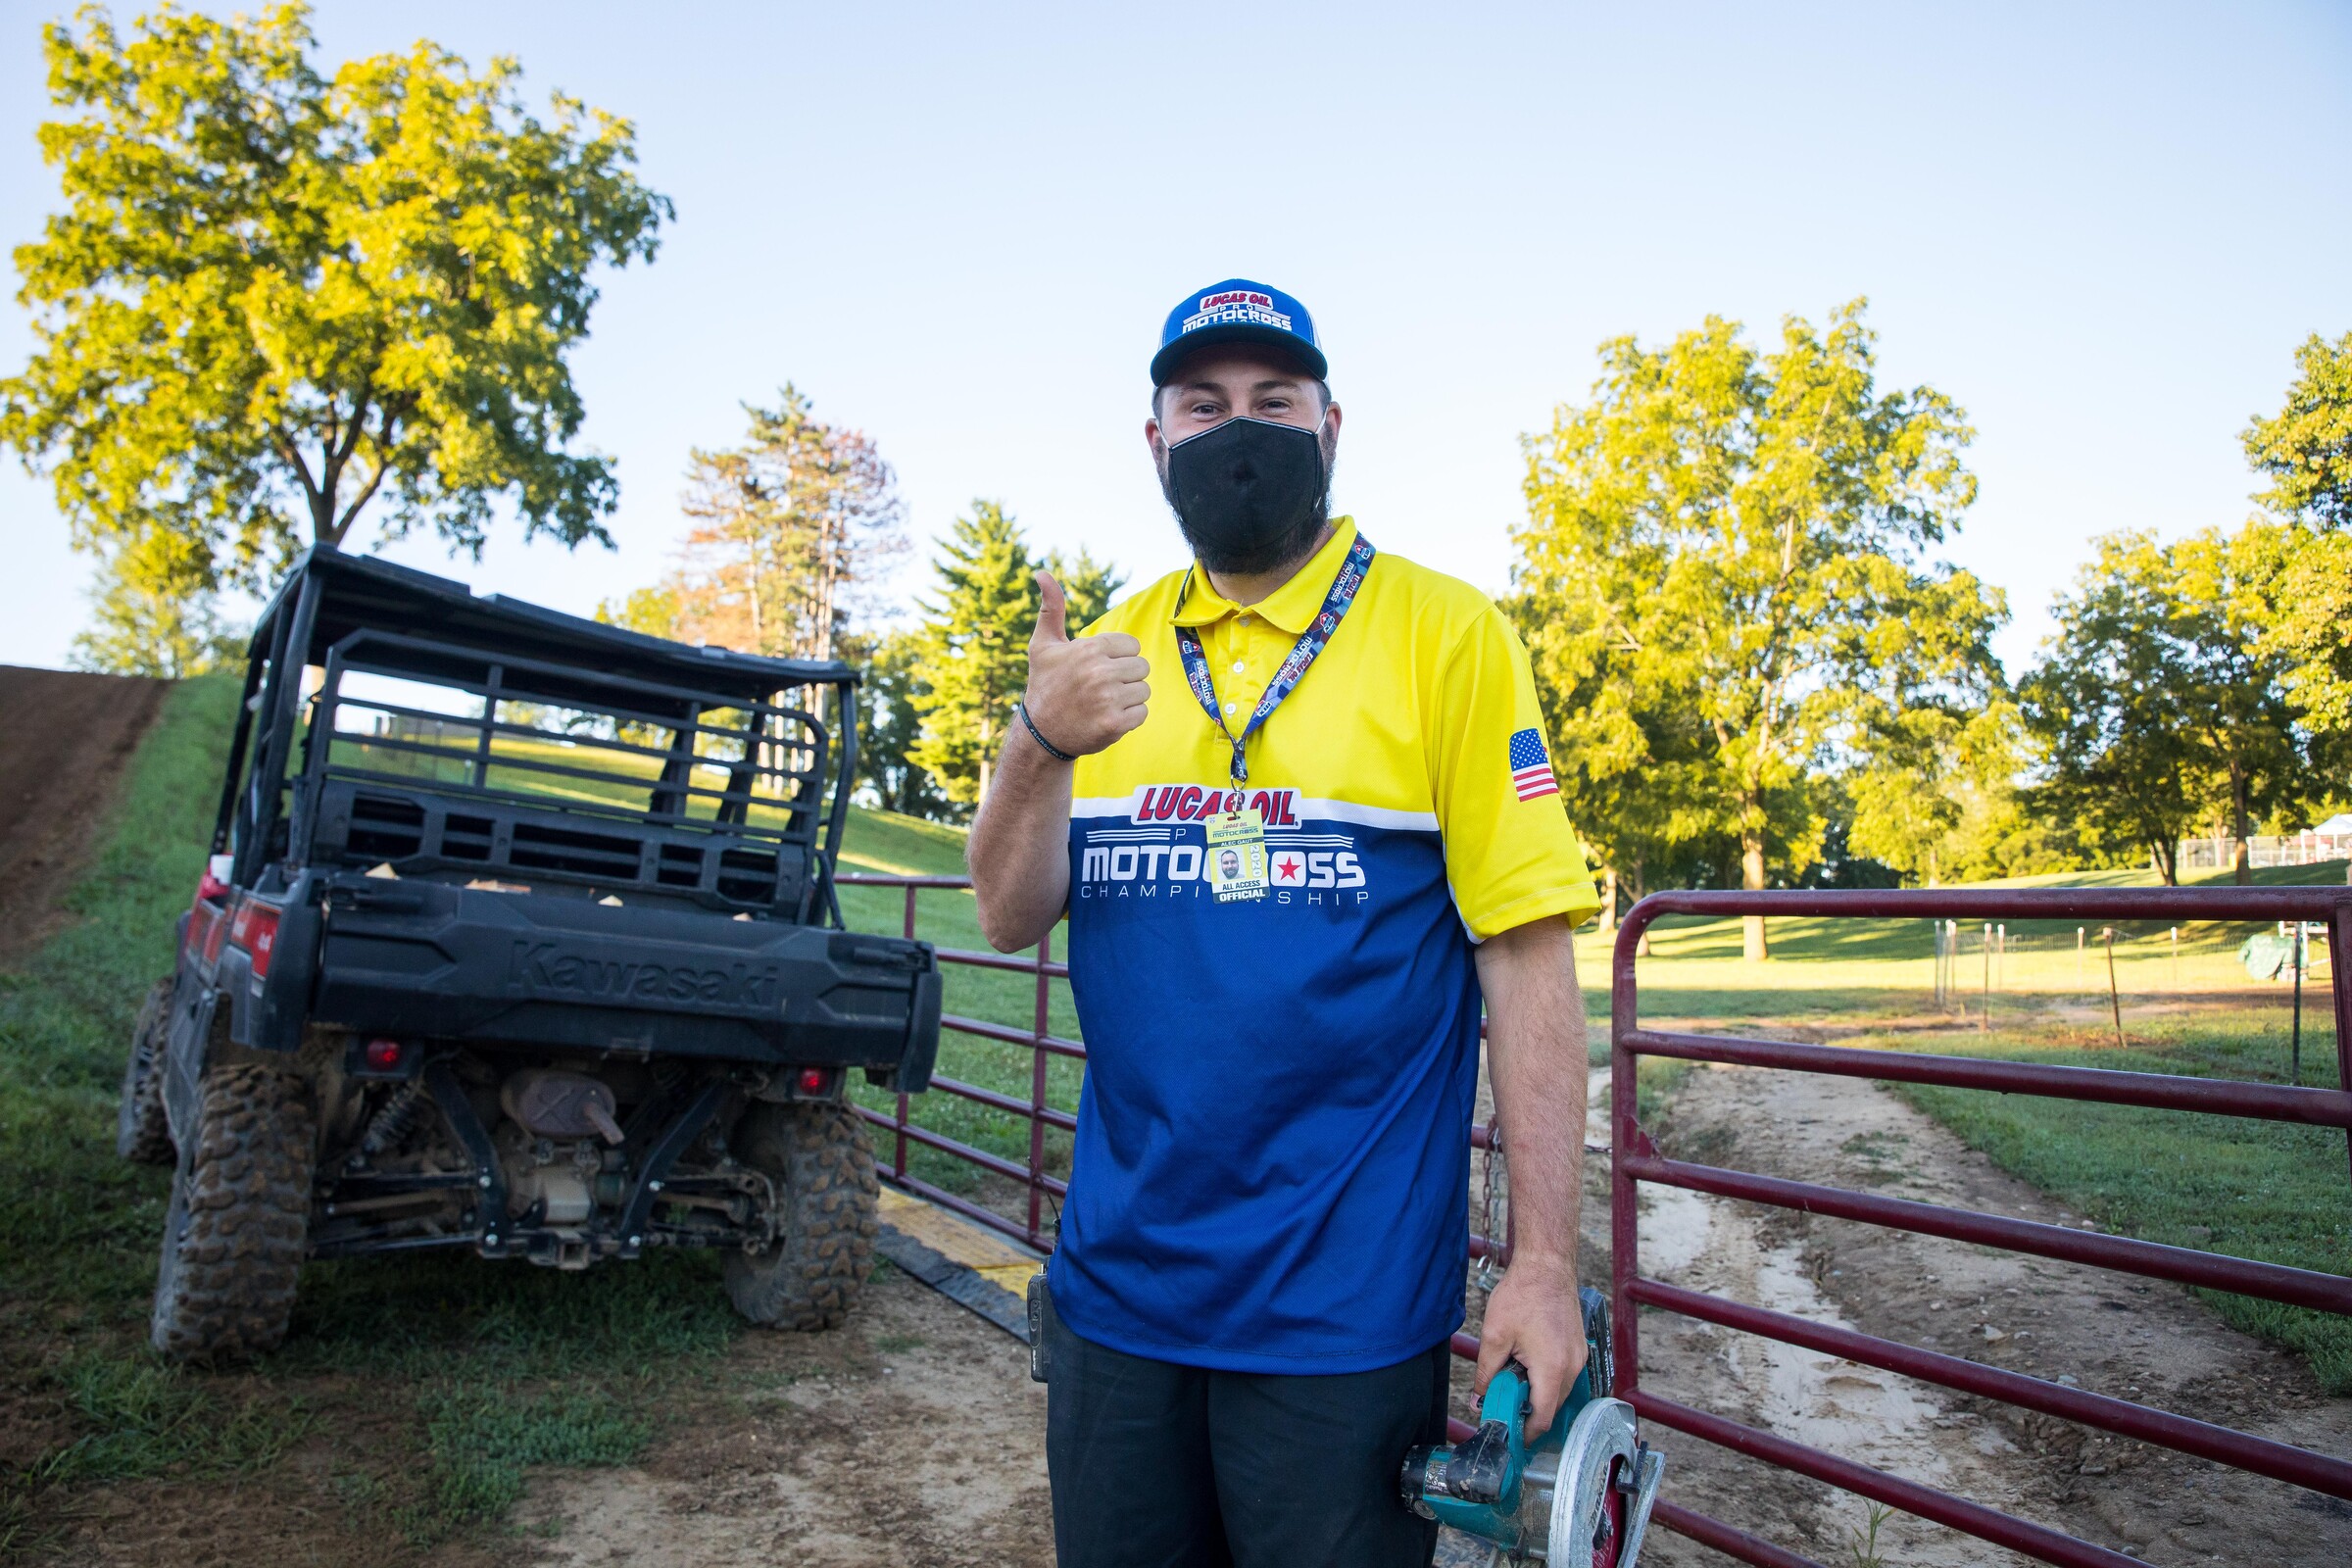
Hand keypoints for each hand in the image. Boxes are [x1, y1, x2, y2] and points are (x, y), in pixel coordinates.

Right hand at [1022, 571, 1147, 756]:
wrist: (1040, 733)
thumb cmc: (1044, 683)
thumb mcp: (1043, 644)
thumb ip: (1051, 608)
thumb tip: (1041, 572)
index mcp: (1089, 649)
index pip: (1132, 646)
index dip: (1118, 657)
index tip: (1097, 668)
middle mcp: (1100, 672)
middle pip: (1141, 667)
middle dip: (1125, 677)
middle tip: (1100, 688)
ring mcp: (1108, 700)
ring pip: (1144, 690)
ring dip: (1128, 697)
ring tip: (1103, 702)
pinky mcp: (1115, 724)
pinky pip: (1142, 713)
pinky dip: (1129, 718)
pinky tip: (1106, 717)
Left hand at [1475, 1257, 1587, 1439]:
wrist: (1546, 1267)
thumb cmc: (1522, 1295)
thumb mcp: (1495, 1336)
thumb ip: (1487, 1373)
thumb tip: (1480, 1398)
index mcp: (1552, 1368)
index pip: (1543, 1416)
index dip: (1526, 1432)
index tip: (1511, 1437)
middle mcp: (1572, 1366)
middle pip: (1552, 1406)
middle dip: (1528, 1412)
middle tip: (1503, 1406)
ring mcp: (1579, 1357)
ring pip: (1558, 1391)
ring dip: (1537, 1394)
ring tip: (1512, 1380)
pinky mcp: (1578, 1349)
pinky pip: (1564, 1376)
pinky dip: (1546, 1380)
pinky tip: (1526, 1366)